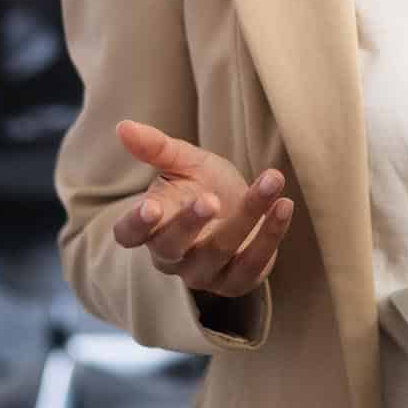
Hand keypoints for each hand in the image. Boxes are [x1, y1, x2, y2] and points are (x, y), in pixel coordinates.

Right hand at [110, 119, 295, 298]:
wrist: (241, 210)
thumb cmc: (204, 185)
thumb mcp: (184, 162)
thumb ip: (156, 147)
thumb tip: (123, 126)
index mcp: (152, 227)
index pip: (129, 235)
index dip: (136, 224)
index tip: (150, 207)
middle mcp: (173, 257)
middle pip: (171, 247)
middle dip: (190, 223)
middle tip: (211, 198)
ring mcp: (204, 273)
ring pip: (219, 251)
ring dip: (247, 215)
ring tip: (271, 180)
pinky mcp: (237, 281)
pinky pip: (253, 264)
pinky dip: (271, 234)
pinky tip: (284, 205)